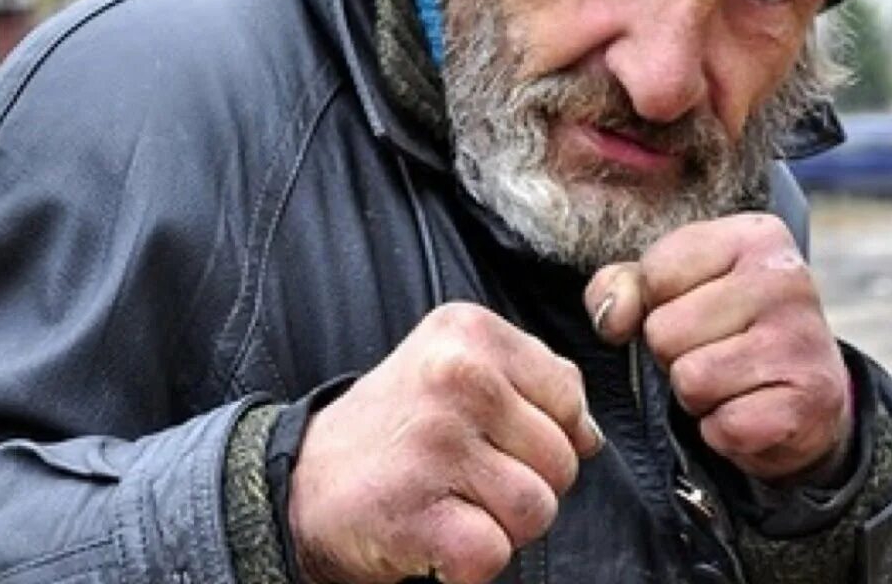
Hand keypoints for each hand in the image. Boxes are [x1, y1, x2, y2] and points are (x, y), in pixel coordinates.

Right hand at [289, 303, 602, 583]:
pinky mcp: (419, 509)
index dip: (541, 432)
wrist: (302, 481)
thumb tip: (589, 437)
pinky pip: (495, 552)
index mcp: (470, 330)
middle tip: (460, 475)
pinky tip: (431, 534)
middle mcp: (456, 375)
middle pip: (562, 459)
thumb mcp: (457, 370)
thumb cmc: (394, 430)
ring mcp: (437, 441)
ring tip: (448, 502)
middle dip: (523, 482)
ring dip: (499, 525)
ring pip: (538, 509)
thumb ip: (533, 387)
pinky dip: (468, 562)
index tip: (484, 435)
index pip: (569, 397)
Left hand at [583, 213, 850, 481]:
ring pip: (691, 380)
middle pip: (664, 331)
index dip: (656, 305)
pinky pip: (723, 426)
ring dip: (697, 394)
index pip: (655, 274)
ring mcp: (803, 340)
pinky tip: (750, 410)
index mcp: (752, 236)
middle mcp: (785, 279)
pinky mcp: (811, 402)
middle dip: (674, 354)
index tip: (693, 310)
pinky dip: (723, 430)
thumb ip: (622, 286)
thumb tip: (613, 318)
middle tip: (714, 352)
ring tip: (731, 380)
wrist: (806, 392)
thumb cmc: (726, 329)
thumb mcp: (669, 287)